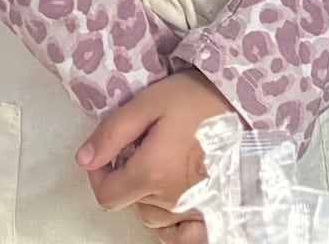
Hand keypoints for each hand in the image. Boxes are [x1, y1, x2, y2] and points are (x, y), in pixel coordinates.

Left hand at [82, 72, 233, 234]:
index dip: (98, 176)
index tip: (105, 155)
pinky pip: (183, 235)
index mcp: (152, 172)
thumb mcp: (147, 104)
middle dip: (127, 177)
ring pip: (155, 217)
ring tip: (162, 163)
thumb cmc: (196, 98)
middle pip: (132, 202)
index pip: (107, 196)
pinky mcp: (213, 210)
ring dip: (149, 196)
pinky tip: (175, 203)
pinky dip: (174, 226)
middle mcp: (172, 199)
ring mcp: (195, 209)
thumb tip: (84, 160)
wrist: (244, 103)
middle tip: (142, 146)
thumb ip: (112, 133)